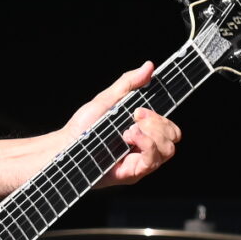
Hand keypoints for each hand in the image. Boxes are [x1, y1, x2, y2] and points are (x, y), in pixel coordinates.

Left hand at [62, 63, 180, 186]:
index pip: (170, 126)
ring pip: (168, 149)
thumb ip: (129, 83)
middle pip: (174, 135)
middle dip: (159, 122)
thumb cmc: (83, 127)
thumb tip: (149, 66)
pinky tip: (128, 137)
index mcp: (143, 130)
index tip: (144, 108)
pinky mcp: (134, 173)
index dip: (164, 116)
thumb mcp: (107, 99)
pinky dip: (145, 144)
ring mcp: (140, 161)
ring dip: (151, 133)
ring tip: (128, 130)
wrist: (66, 146)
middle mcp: (145, 147)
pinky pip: (153, 160)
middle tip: (135, 116)